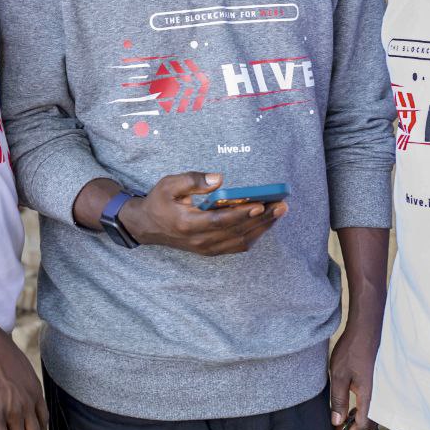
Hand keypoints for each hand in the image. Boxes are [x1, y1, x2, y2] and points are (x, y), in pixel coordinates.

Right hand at [120, 172, 286, 255]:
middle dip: (261, 218)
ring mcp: (207, 248)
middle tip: (281, 205)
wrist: (148, 226)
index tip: (261, 203)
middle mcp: (200, 240)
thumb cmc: (160, 202)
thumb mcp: (169, 184)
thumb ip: (193, 181)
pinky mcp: (212, 249)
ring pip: (241, 241)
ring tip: (279, 211)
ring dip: (262, 227)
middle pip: (236, 232)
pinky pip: (238, 245)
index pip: (220, 221)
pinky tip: (266, 221)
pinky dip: (255, 234)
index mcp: (188, 224)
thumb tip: (219, 179)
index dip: (242, 214)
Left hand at [329, 319, 380, 429]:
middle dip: (355, 429)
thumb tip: (337, 422)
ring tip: (345, 417)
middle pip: (371, 422)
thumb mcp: (339, 376)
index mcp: (370, 397)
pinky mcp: (381, 381)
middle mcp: (380, 395)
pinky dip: (365, 407)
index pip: (363, 425)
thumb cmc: (352, 350)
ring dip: (360, 418)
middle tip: (339, 429)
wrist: (367, 328)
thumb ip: (338, 400)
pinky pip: (376, 401)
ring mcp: (382, 388)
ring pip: (375, 412)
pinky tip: (354, 402)